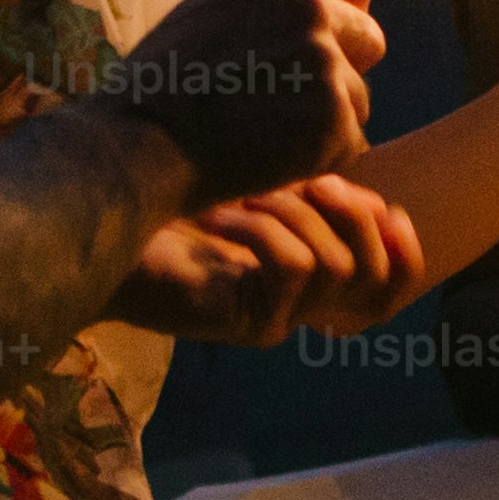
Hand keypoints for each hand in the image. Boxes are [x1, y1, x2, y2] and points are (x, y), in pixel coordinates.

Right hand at [106, 0, 379, 205]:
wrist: (141, 144)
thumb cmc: (163, 84)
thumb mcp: (211, 10)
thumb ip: (268, 4)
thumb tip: (315, 3)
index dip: (345, 18)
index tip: (327, 44)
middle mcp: (309, 6)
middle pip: (371, 40)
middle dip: (343, 70)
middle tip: (292, 100)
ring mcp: (324, 61)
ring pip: (358, 98)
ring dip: (326, 120)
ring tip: (266, 132)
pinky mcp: (332, 117)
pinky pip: (350, 143)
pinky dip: (319, 158)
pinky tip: (272, 158)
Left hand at [118, 175, 424, 344]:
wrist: (93, 229)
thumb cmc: (164, 196)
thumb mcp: (254, 177)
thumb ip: (308, 182)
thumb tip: (366, 178)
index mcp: (307, 276)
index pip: (390, 287)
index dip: (405, 250)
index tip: (386, 203)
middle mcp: (299, 306)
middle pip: (378, 281)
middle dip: (358, 220)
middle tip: (317, 179)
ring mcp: (274, 319)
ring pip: (337, 268)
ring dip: (298, 214)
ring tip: (250, 191)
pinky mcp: (245, 322)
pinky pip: (294, 269)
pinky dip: (266, 230)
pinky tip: (224, 214)